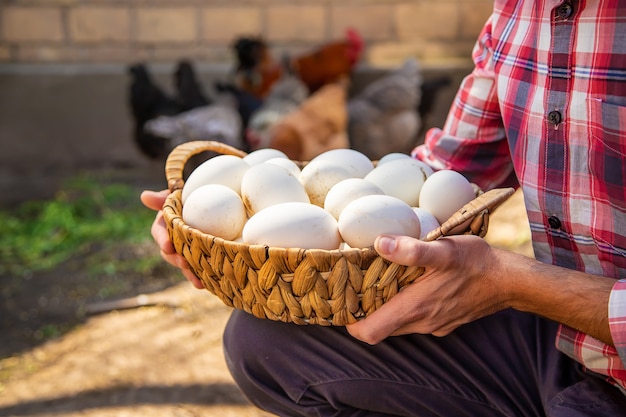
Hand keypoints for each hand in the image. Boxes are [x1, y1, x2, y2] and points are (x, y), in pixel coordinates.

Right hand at [140, 189, 203, 288]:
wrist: (209, 205)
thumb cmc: (187, 199)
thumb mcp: (176, 196)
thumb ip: (162, 199)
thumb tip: (144, 196)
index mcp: (164, 226)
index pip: (159, 233)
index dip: (163, 240)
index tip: (168, 246)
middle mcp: (172, 241)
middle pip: (170, 254)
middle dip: (176, 260)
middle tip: (184, 264)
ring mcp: (185, 251)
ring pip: (184, 265)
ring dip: (190, 274)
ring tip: (198, 281)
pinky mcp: (198, 258)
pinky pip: (199, 269)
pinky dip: (203, 277)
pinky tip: (210, 283)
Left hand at [346, 234, 508, 343]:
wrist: (510, 281)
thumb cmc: (476, 263)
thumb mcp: (444, 250)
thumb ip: (411, 250)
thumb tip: (379, 243)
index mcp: (415, 307)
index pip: (369, 332)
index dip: (350, 322)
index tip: (341, 303)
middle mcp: (421, 322)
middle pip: (380, 328)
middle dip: (364, 312)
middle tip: (354, 287)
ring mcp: (434, 325)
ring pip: (397, 325)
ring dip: (384, 308)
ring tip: (376, 282)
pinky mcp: (444, 322)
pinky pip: (415, 321)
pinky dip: (404, 307)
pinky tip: (407, 285)